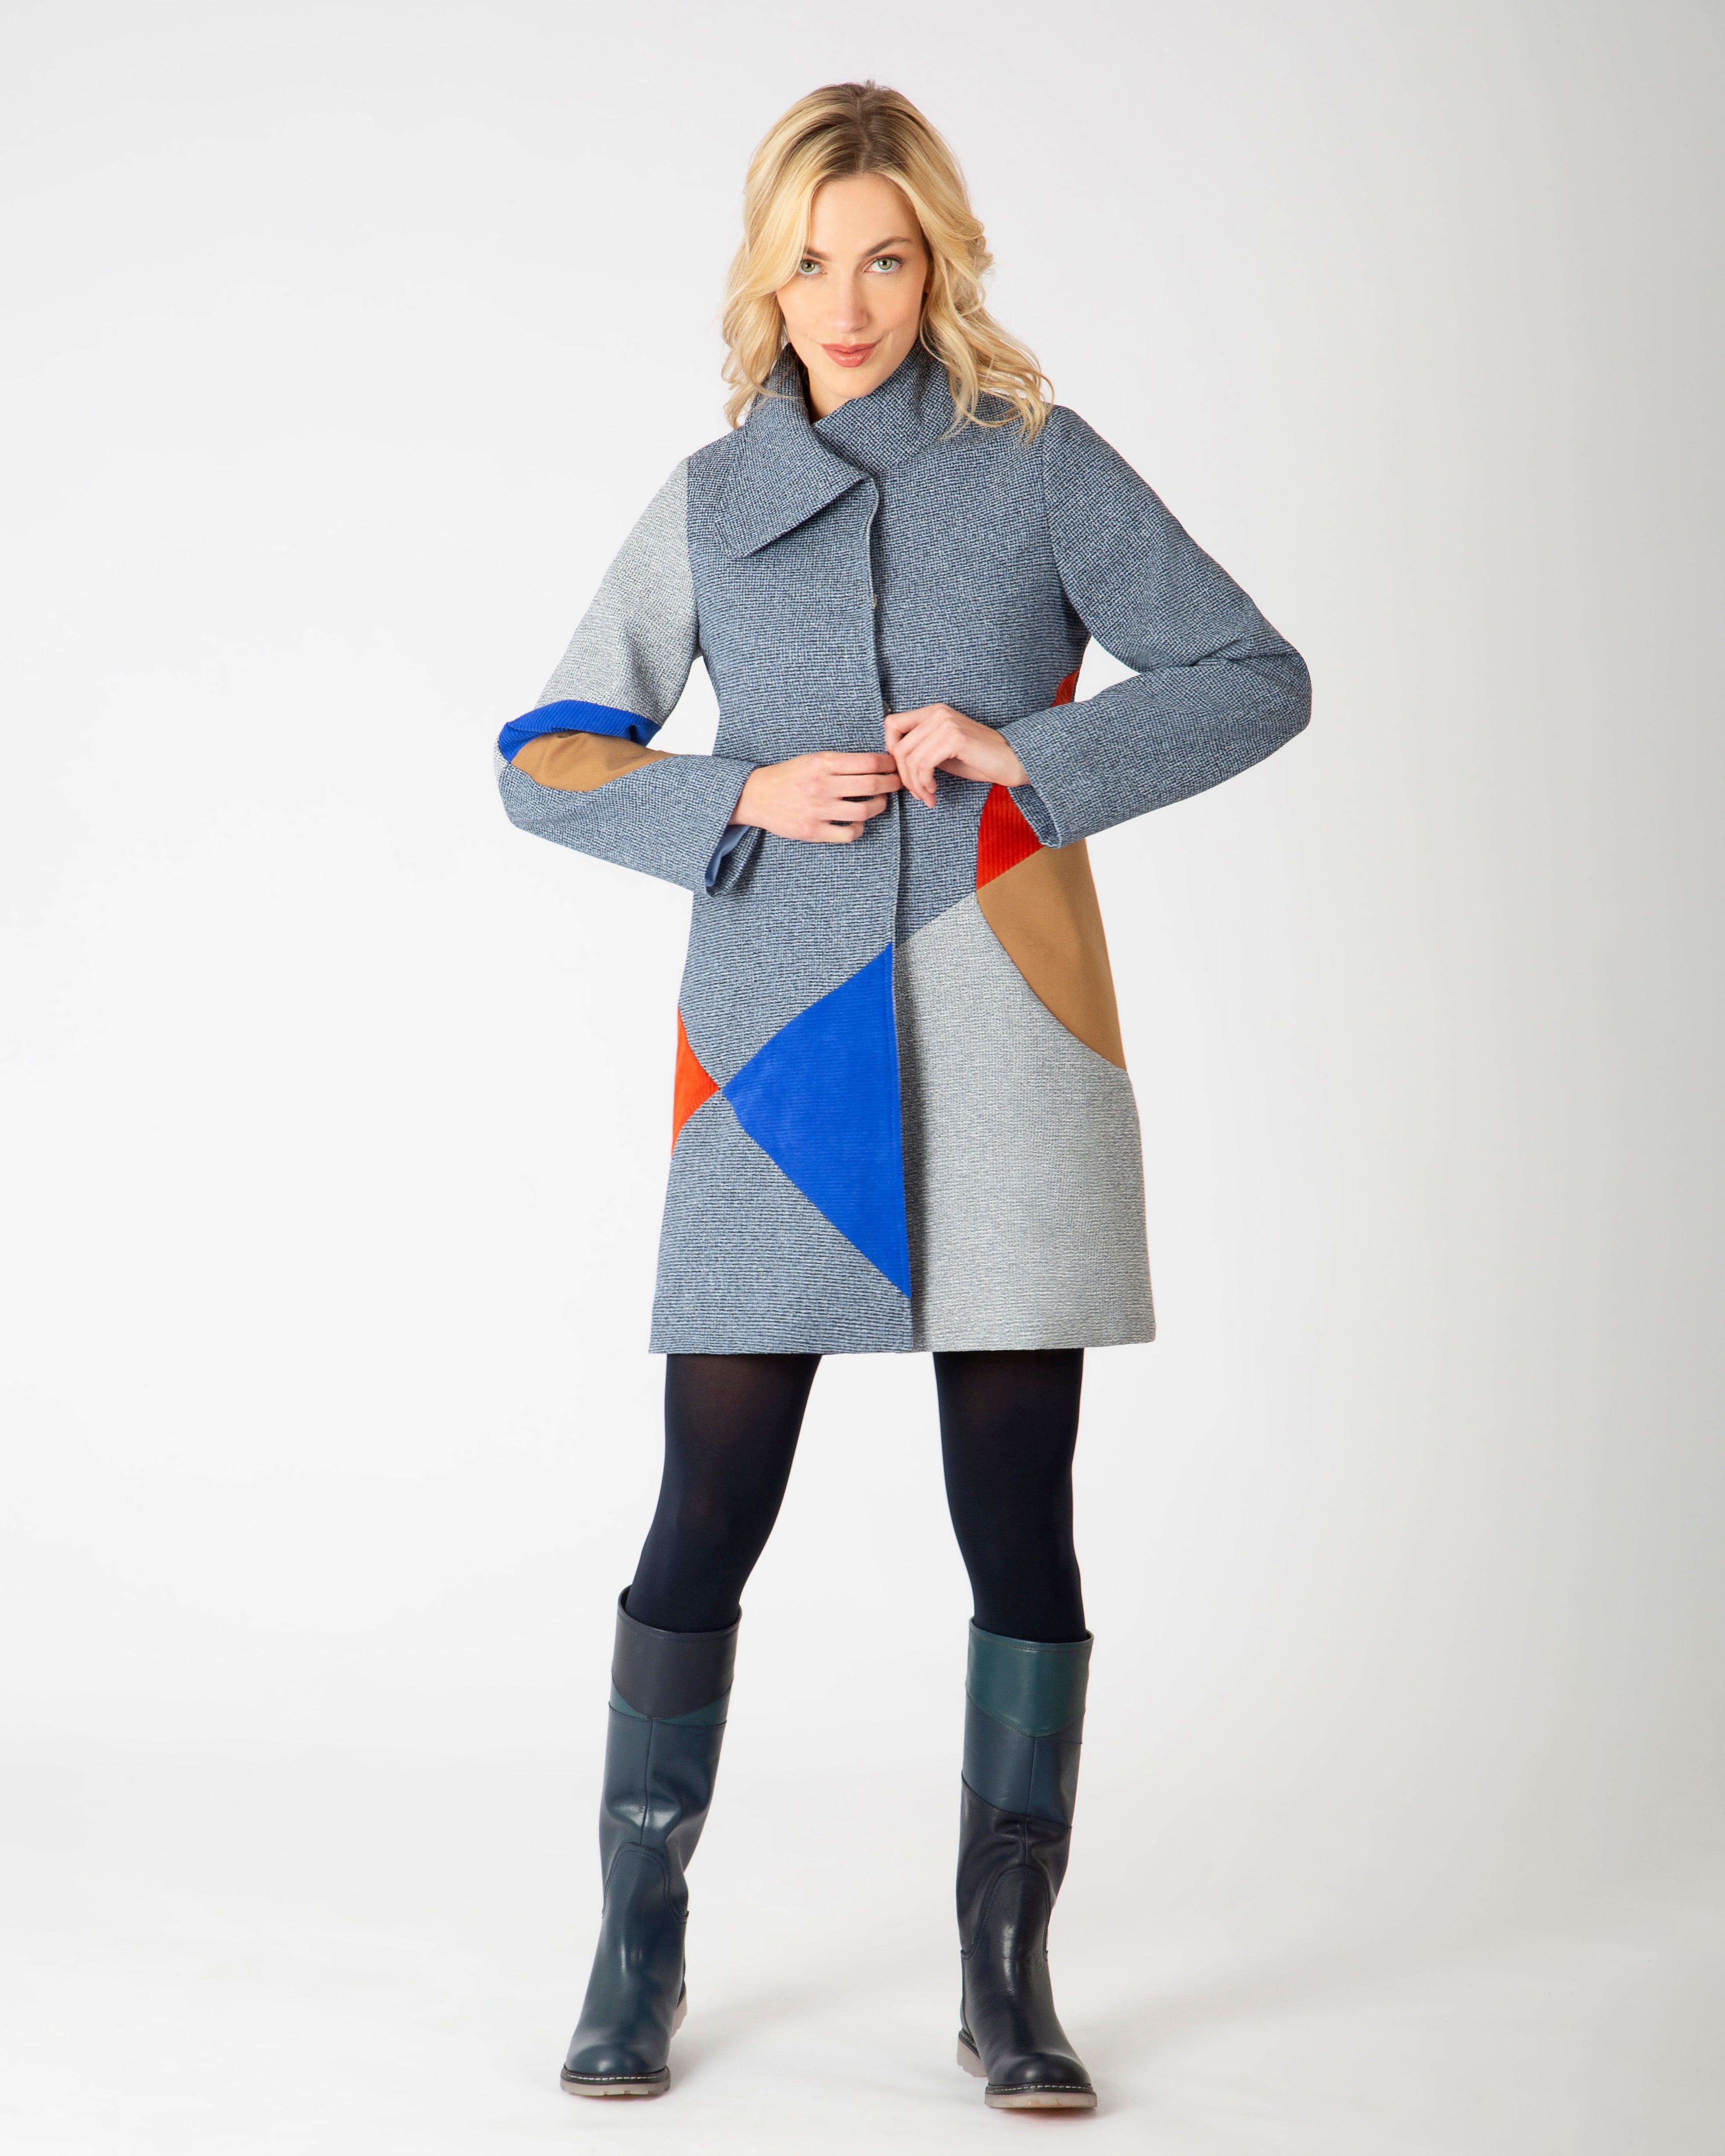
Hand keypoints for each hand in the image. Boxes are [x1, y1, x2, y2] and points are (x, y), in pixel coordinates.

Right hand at [730, 751, 901, 843]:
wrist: (755, 796)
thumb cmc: (787, 776)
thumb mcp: (812, 759)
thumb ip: (840, 762)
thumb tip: (875, 763)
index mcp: (822, 763)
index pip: (868, 762)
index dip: (888, 764)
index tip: (894, 766)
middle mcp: (822, 786)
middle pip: (872, 786)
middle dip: (891, 784)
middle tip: (897, 783)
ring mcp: (818, 810)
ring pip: (864, 812)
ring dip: (879, 806)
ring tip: (880, 802)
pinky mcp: (813, 831)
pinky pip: (848, 833)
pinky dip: (859, 828)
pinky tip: (858, 822)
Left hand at [884, 704, 1027, 809]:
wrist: (1012, 761)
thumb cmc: (979, 760)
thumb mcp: (943, 752)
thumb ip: (921, 750)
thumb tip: (895, 763)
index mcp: (933, 712)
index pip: (891, 724)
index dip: (890, 750)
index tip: (904, 771)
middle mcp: (937, 713)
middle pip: (899, 747)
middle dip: (904, 777)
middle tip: (918, 793)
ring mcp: (946, 723)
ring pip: (910, 758)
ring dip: (915, 784)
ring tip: (928, 796)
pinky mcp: (954, 738)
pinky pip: (924, 764)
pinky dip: (924, 782)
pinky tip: (934, 790)